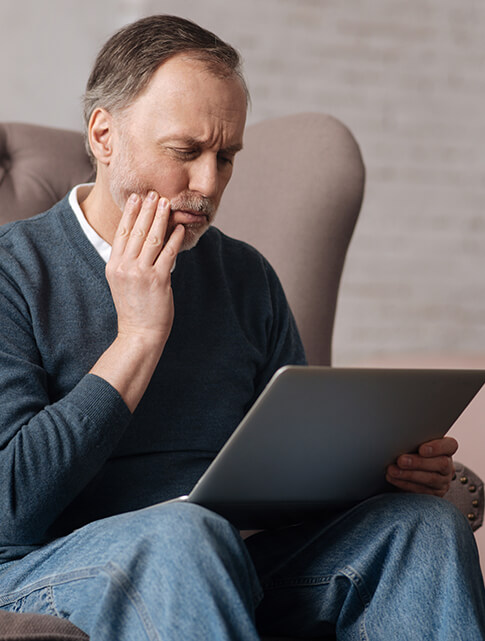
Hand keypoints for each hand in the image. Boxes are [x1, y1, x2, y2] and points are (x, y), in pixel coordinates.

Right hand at [106, 191, 184, 346]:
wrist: (139, 333)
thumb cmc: (134, 308)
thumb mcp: (122, 281)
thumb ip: (128, 261)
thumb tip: (142, 240)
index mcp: (114, 265)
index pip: (122, 233)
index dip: (130, 213)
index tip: (136, 197)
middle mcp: (125, 267)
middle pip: (137, 231)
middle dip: (147, 209)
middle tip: (154, 193)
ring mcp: (141, 273)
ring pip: (152, 238)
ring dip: (161, 218)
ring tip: (167, 204)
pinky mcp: (158, 280)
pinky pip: (168, 254)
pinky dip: (174, 239)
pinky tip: (179, 229)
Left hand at [386, 437, 457, 496]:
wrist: (407, 470)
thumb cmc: (411, 452)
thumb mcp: (415, 444)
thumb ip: (413, 441)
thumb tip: (398, 438)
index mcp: (446, 449)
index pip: (450, 445)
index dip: (437, 447)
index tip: (422, 449)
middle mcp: (448, 466)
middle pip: (441, 464)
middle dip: (418, 462)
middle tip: (401, 460)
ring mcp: (443, 481)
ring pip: (431, 479)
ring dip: (409, 475)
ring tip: (393, 470)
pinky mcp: (434, 494)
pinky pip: (422, 490)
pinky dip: (405, 484)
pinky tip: (394, 479)